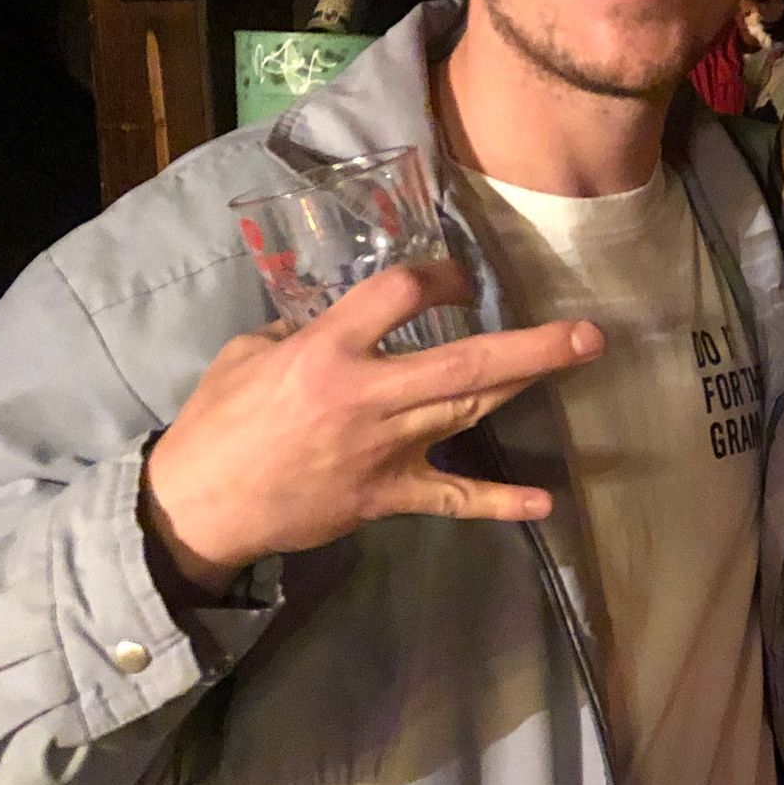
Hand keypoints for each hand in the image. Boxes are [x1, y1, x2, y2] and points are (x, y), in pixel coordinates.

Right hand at [143, 258, 601, 595]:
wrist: (196, 508)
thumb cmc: (217, 422)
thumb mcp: (249, 353)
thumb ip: (305, 329)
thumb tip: (347, 318)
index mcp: (327, 352)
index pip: (399, 295)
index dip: (439, 277)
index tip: (459, 276)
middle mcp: (367, 396)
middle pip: (463, 362)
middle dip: (530, 346)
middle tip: (587, 332)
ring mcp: (383, 448)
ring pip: (469, 411)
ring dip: (526, 386)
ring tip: (579, 361)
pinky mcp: (387, 494)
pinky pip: (451, 498)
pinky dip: (498, 503)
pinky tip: (545, 505)